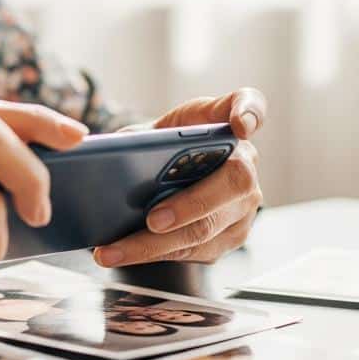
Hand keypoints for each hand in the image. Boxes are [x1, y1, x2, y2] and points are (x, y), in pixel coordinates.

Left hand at [93, 88, 265, 267]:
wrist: (169, 171)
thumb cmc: (161, 145)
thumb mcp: (150, 130)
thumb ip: (139, 137)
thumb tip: (108, 158)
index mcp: (224, 123)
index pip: (250, 105)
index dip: (249, 113)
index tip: (240, 124)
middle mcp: (245, 162)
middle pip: (234, 181)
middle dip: (190, 204)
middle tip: (152, 219)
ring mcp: (244, 203)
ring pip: (208, 227)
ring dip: (157, 244)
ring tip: (114, 249)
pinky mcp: (231, 235)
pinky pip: (196, 250)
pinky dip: (156, 254)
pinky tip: (124, 254)